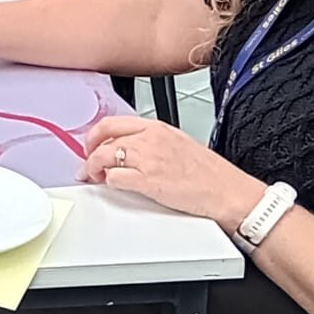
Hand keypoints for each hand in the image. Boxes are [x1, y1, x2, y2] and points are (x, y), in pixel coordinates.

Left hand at [81, 116, 267, 228]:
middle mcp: (150, 138)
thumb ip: (152, 141)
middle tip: (88, 163)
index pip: (112, 122)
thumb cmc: (208, 172)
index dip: (96, 135)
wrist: (225, 190)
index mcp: (157, 127)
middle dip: (89, 151)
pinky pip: (115, 178)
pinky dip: (108, 183)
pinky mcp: (148, 181)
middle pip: (103, 137)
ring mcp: (148, 159)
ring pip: (103, 156)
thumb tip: (130, 147)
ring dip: (94, 168)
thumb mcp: (178, 143)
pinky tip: (113, 186)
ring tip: (96, 177)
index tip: (92, 145)